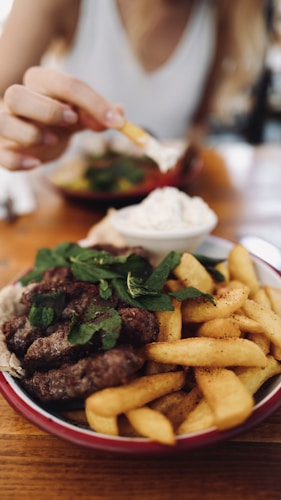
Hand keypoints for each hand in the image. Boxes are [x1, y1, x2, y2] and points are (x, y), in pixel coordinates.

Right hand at [0, 67, 124, 169]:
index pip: (62, 83)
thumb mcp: (78, 117)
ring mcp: (5, 124)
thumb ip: (95, 115)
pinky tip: (35, 164)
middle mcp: (17, 100)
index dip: (92, 101)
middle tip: (72, 122)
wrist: (32, 140)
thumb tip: (119, 112)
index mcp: (40, 84)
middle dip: (48, 110)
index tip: (116, 121)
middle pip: (18, 95)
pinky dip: (17, 161)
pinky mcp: (1, 148)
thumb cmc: (55, 123)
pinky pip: (1, 154)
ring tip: (52, 141)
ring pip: (2, 122)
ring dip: (29, 133)